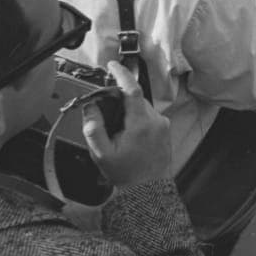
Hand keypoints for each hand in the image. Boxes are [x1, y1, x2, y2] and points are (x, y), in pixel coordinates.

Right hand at [82, 61, 171, 187]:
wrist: (148, 189)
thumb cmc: (126, 173)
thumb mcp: (102, 153)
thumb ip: (93, 128)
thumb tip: (90, 108)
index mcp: (140, 124)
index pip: (132, 90)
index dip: (121, 74)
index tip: (112, 65)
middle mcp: (155, 121)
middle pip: (135, 97)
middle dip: (119, 97)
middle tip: (104, 106)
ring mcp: (162, 124)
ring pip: (141, 106)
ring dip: (128, 110)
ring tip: (117, 129)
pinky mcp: (165, 129)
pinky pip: (148, 115)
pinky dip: (136, 117)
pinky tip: (128, 133)